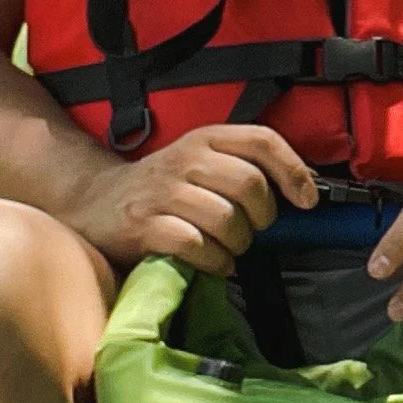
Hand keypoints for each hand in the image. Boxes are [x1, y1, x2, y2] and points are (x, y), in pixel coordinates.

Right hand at [78, 124, 318, 275]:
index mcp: (206, 139)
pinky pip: (197, 246)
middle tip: (251, 231)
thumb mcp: (202, 165)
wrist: (94, 203)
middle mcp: (185, 159)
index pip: (262, 140)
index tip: (308, 200)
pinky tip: (211, 263)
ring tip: (228, 249)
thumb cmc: (163, 189)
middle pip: (249, 185)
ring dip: (237, 245)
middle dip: (262, 219)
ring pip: (226, 220)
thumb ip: (244, 169)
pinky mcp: (143, 225)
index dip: (293, 170)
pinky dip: (214, 262)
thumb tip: (304, 194)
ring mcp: (162, 192)